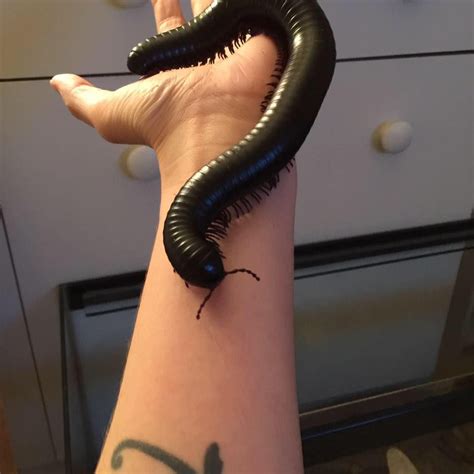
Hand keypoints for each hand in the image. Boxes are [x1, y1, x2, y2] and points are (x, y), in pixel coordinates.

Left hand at [50, 0, 277, 188]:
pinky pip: (263, 16)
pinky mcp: (264, 46)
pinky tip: (256, 2)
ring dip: (226, 3)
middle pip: (204, 17)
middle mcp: (209, 60)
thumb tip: (59, 86)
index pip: (171, 30)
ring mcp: (238, 52)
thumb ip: (84, 100)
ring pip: (233, 14)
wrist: (211, 134)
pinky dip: (261, 8)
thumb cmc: (168, 129)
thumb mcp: (111, 115)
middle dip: (201, 0)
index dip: (165, 8)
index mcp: (179, 70)